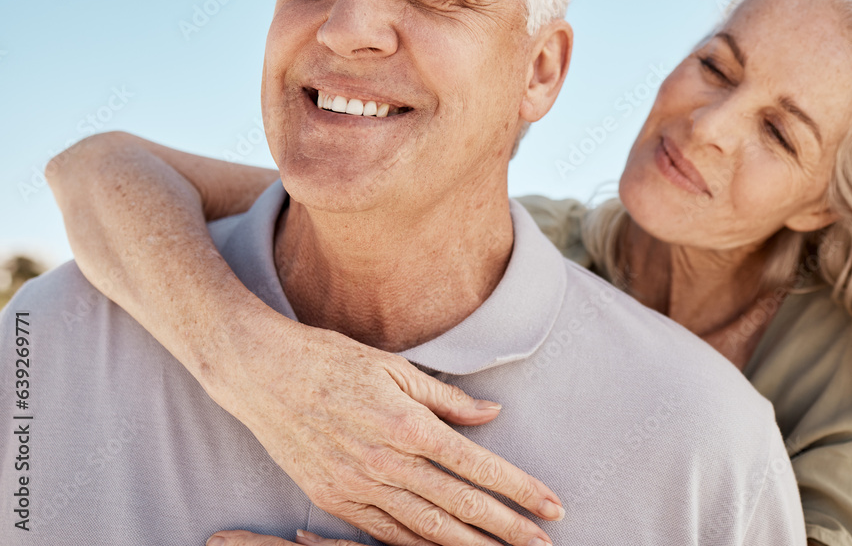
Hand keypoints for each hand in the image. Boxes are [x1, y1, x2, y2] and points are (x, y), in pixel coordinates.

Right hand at [208, 309, 562, 545]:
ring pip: (426, 530)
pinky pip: (384, 534)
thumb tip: (491, 414)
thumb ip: (446, 398)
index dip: (519, 490)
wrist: (262, 375)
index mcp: (407, 426)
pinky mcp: (334, 499)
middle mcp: (387, 464)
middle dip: (508, 530)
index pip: (478, 467)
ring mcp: (358, 487)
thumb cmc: (331, 360)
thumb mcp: (394, 368)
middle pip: (460, 507)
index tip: (552, 506)